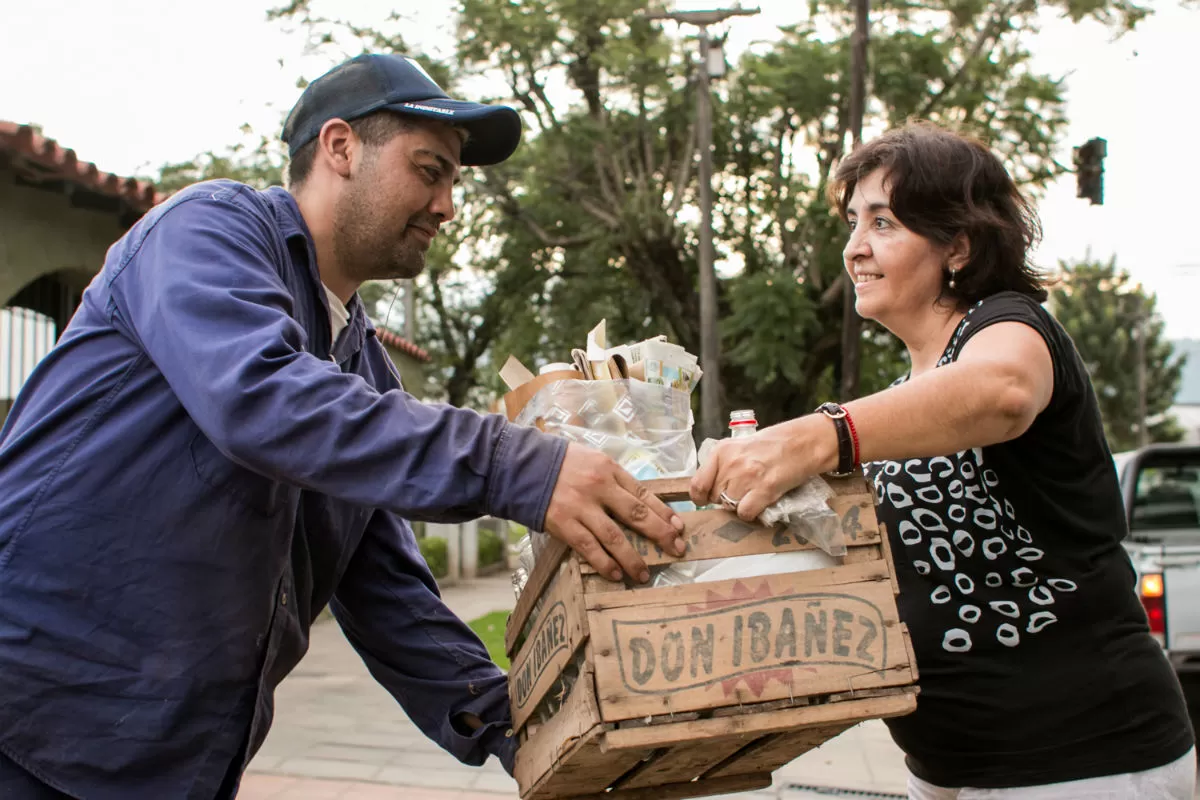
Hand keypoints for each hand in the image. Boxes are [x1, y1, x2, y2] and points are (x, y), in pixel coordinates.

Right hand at [544, 443, 685, 582]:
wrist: (522, 465)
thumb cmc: (561, 464)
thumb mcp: (592, 460)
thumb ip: (614, 479)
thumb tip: (639, 502)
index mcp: (609, 470)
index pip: (643, 493)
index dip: (664, 512)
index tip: (679, 527)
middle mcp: (599, 488)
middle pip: (636, 515)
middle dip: (660, 534)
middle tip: (676, 549)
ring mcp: (581, 507)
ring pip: (614, 537)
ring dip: (632, 558)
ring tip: (643, 574)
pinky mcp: (563, 523)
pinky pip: (588, 547)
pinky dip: (604, 563)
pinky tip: (615, 574)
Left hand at [690, 416, 836, 521]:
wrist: (801, 443)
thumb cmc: (771, 445)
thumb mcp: (739, 448)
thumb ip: (722, 465)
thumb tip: (709, 488)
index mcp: (721, 452)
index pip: (697, 484)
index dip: (701, 497)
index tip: (707, 499)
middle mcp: (731, 464)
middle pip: (715, 497)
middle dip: (725, 499)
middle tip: (741, 491)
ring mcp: (747, 477)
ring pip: (730, 507)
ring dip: (740, 505)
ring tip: (753, 494)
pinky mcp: (764, 490)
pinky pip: (745, 513)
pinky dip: (751, 513)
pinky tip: (760, 502)